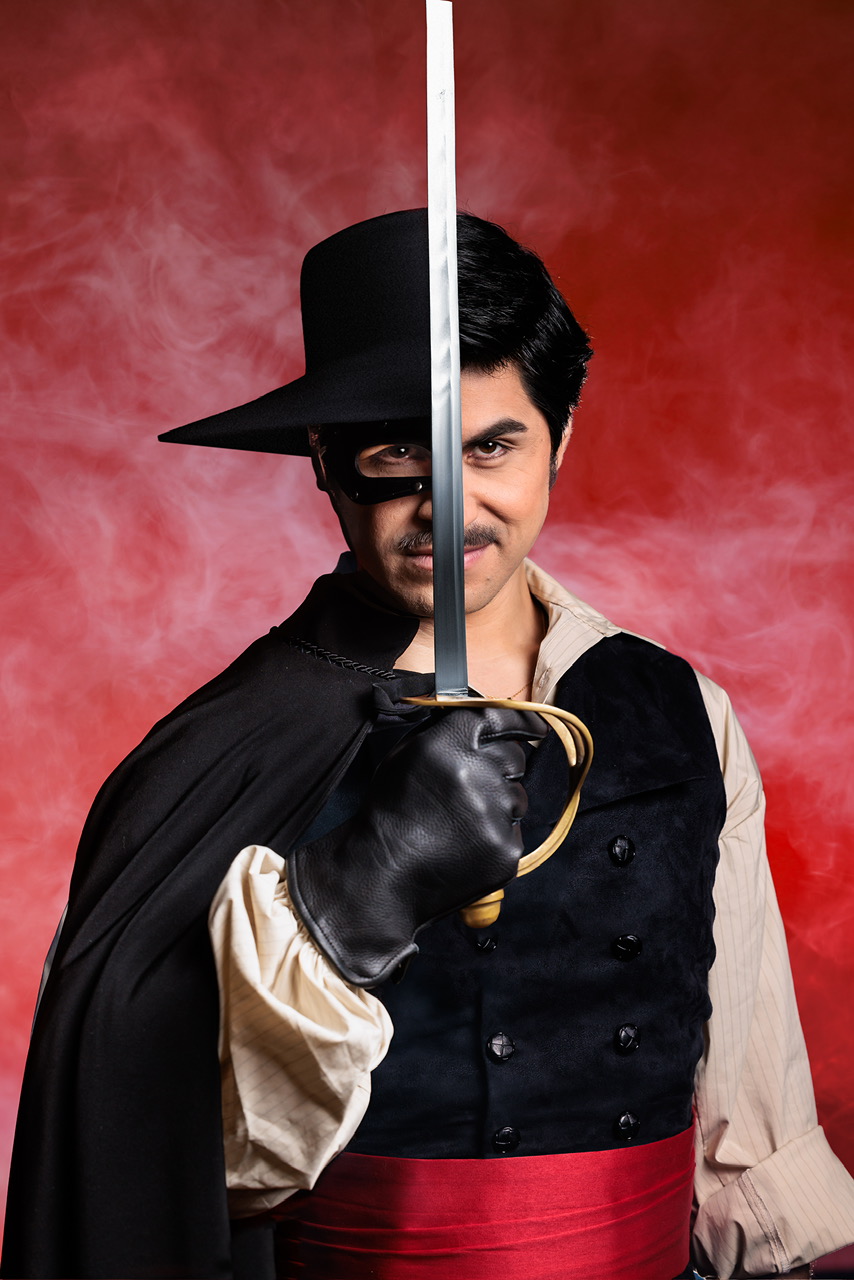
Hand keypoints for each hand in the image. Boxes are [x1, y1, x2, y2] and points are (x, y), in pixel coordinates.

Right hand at [287, 705, 545, 985]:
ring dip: (498, 802)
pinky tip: (465, 843)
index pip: (498, 717)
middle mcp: (477, 775)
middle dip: (501, 767)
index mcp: (448, 746)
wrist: (380, 874)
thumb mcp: (404, 757)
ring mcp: (495, 814)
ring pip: (517, 795)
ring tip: (460, 822)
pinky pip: (514, 829)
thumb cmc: (390, 813)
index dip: (520, 721)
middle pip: (515, 757)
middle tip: (474, 787)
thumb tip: (479, 715)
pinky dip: (496, 834)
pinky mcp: (506, 848)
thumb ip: (443, 731)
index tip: (535, 729)